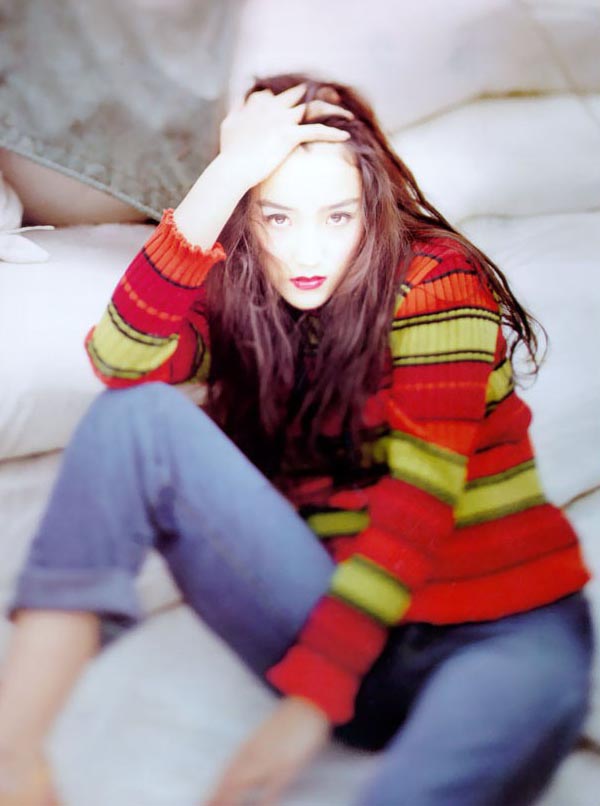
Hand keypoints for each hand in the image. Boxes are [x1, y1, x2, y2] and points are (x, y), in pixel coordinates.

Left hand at [203, 696, 332, 805]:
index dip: (216, 788)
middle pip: (231, 780)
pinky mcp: (287, 765)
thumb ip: (257, 747)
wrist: (308, 704)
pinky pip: (272, 788)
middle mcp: (255, 753)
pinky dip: (263, 803)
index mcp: (250, 745)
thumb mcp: (269, 732)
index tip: (205, 801)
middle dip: (217, 797)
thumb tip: (249, 760)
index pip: (227, 771)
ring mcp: (269, 760)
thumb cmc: (291, 718)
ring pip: (243, 784)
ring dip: (230, 799)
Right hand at [219, 82, 353, 190]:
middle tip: (333, 100)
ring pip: (314, 107)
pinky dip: (333, 133)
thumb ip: (237, 108)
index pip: (279, 93)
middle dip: (317, 94)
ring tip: (348, 116)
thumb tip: (240, 98)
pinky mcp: (289, 135)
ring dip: (333, 110)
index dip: (292, 96)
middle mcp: (273, 107)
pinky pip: (317, 130)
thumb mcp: (229, 124)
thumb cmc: (229, 151)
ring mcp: (282, 119)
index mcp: (259, 103)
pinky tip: (345, 136)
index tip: (304, 100)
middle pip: (300, 93)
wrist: (233, 168)